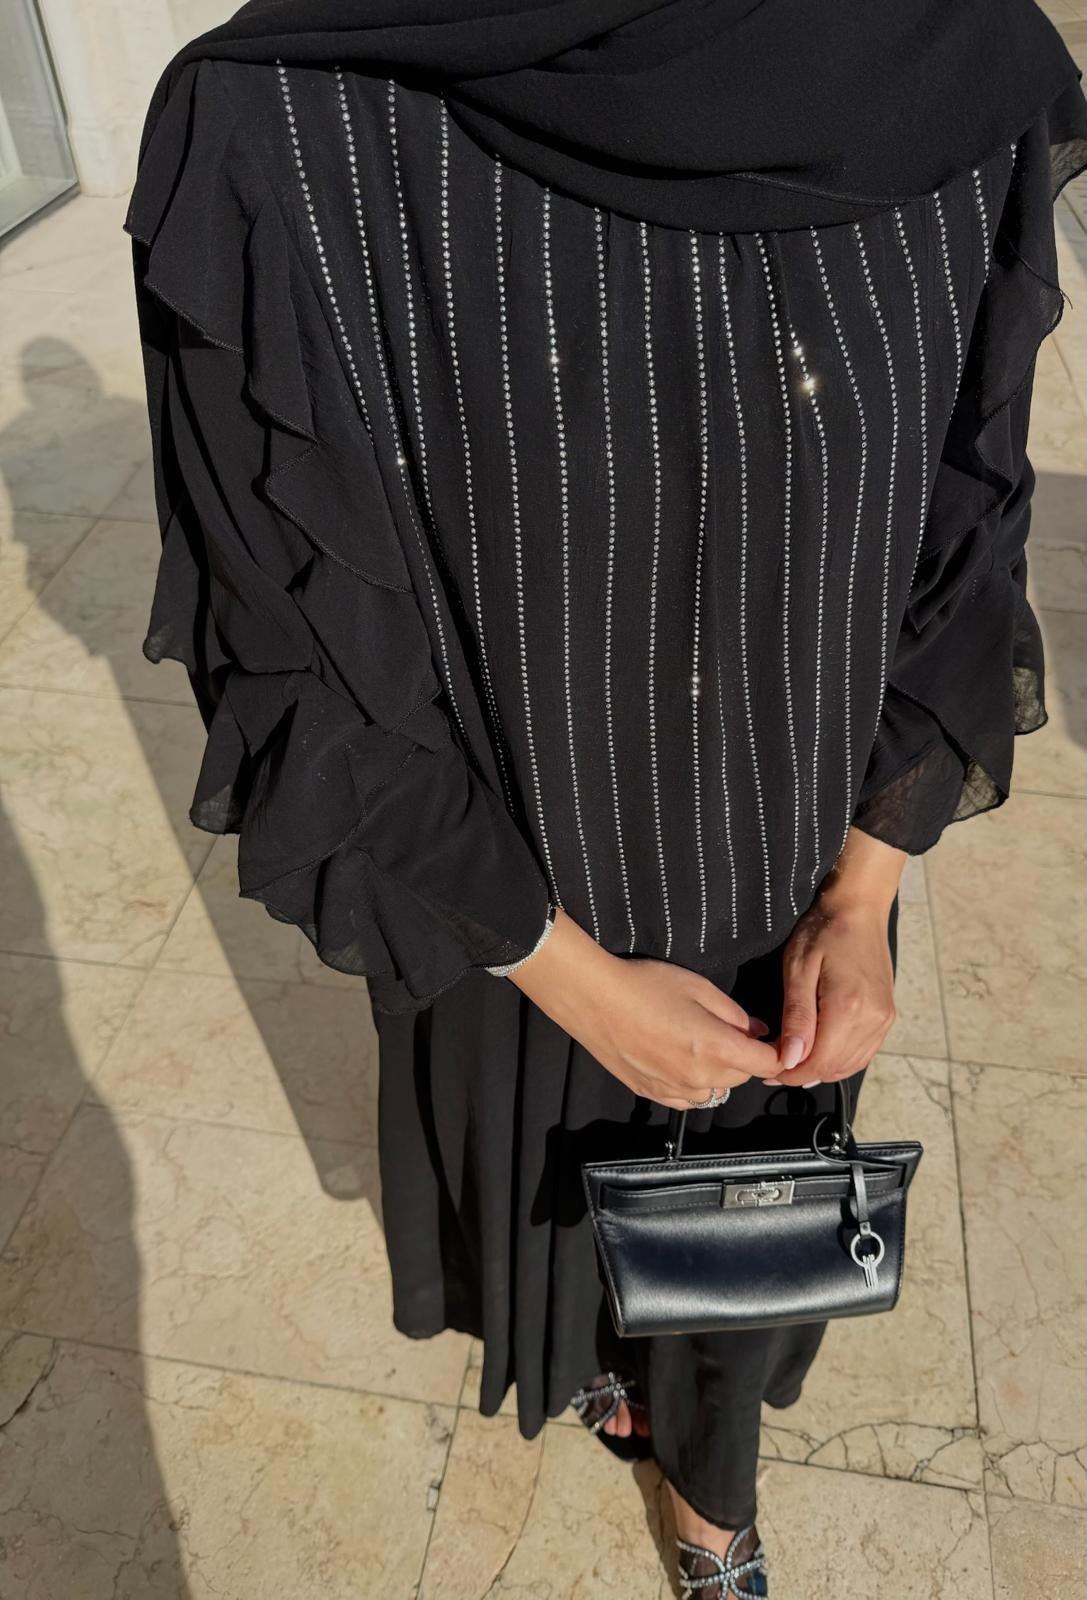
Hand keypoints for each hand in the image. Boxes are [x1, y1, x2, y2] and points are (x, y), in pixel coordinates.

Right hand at [507, 908, 779, 1109]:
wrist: (593, 998)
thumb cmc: (645, 985)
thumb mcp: (699, 987)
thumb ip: (735, 1014)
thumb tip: (758, 1031)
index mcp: (716, 1048)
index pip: (766, 1063)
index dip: (778, 1053)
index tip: (777, 1043)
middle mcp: (698, 1077)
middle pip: (742, 1077)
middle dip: (745, 1057)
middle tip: (728, 1030)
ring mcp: (672, 1089)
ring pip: (715, 1090)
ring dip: (718, 1072)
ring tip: (698, 1042)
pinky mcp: (650, 1093)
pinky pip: (687, 1098)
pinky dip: (693, 1083)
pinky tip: (678, 1059)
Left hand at [770, 827, 905, 1086]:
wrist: (859, 910)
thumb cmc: (822, 932)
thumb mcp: (799, 970)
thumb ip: (797, 1017)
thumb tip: (790, 1060)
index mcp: (849, 1009)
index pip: (819, 1062)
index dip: (791, 1073)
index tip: (766, 1070)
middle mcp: (873, 1020)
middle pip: (834, 1068)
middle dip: (802, 1073)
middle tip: (773, 1065)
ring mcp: (884, 1020)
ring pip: (850, 1065)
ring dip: (821, 1069)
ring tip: (792, 1060)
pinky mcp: (887, 1016)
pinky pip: (863, 1053)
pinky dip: (840, 1060)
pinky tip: (819, 1052)